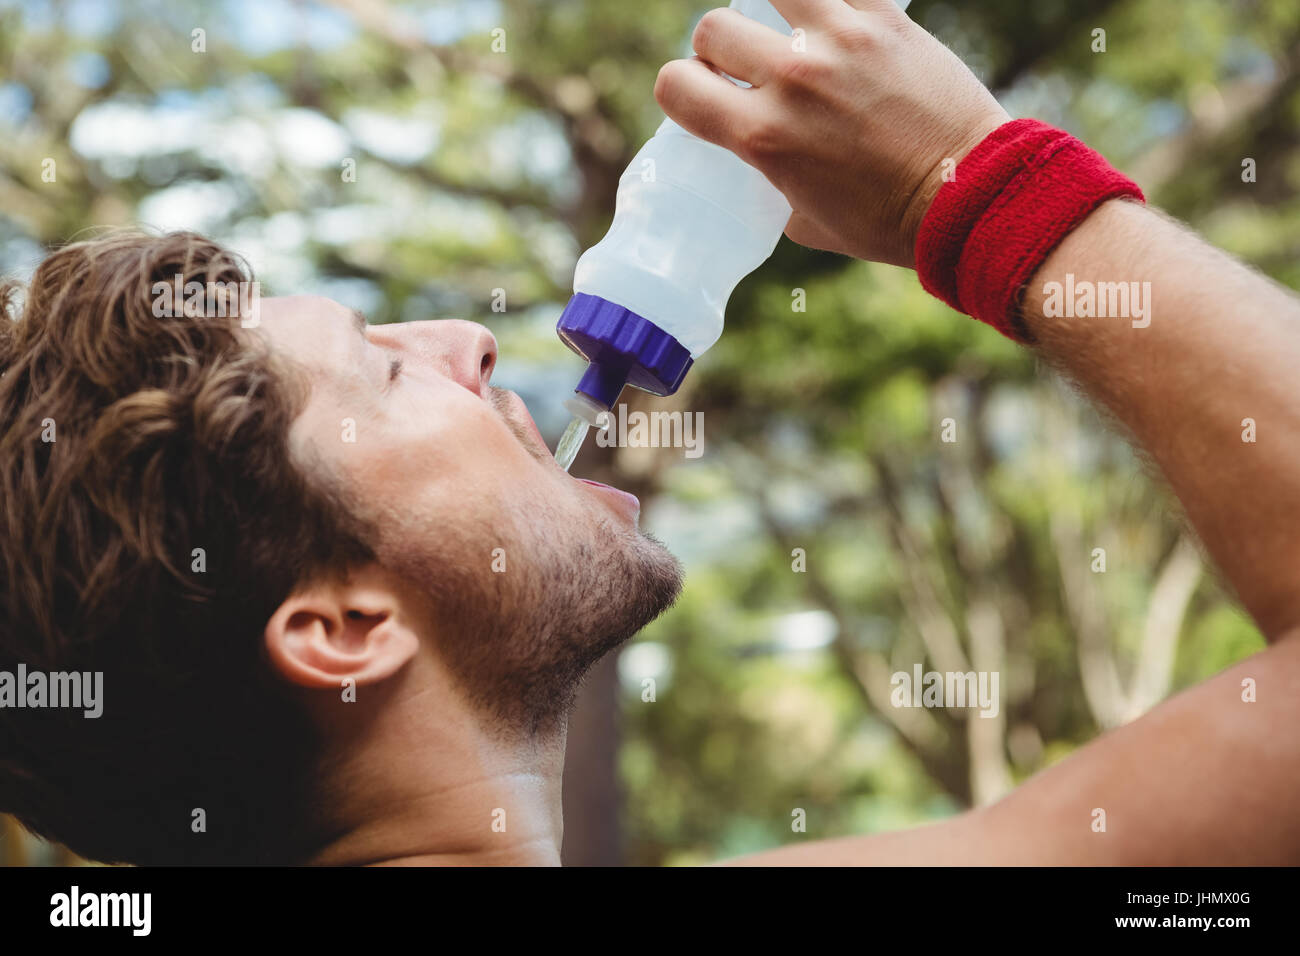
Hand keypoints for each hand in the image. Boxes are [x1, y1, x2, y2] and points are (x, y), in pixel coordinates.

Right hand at [654, 0, 1009, 267]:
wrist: (968, 195)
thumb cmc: (887, 222)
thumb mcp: (806, 221)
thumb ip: (774, 182)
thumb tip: (767, 164)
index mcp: (762, 136)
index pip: (676, 86)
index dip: (680, 90)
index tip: (702, 96)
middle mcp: (792, 80)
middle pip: (713, 29)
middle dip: (719, 49)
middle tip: (746, 67)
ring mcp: (838, 41)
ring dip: (770, 11)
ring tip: (791, 32)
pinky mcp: (884, 19)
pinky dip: (827, 2)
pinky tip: (830, 17)